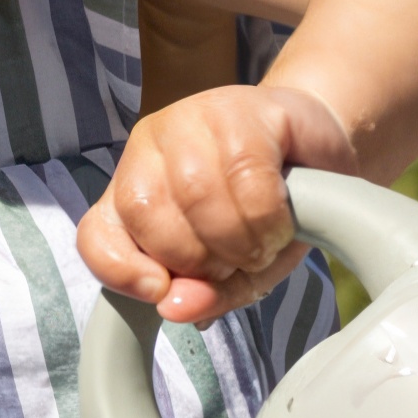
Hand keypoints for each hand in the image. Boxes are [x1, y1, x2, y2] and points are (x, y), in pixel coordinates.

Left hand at [78, 83, 355, 325]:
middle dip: (201, 260)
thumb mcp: (238, 269)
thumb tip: (177, 309)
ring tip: (265, 243)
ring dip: (241, 241)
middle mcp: (148, 147)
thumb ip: (207, 293)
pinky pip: (245, 177)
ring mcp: (189, 119)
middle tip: (239, 262)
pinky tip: (282, 221)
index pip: (96, 236)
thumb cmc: (271, 210)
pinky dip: (269, 217)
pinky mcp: (238, 108)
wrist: (322, 154)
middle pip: (147, 216)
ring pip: (194, 194)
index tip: (160, 292)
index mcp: (132, 190)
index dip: (121, 271)